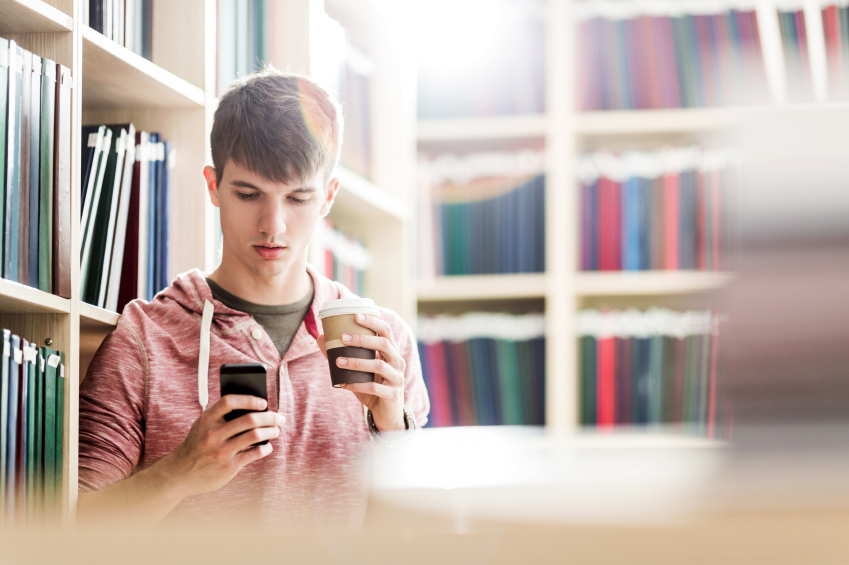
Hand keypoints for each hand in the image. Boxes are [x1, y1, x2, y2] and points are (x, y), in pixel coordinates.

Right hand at [162, 395, 284, 496]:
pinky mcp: (229, 466)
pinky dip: (266, 448)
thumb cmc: (197, 444)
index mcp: (207, 419)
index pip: (230, 401)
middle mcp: (214, 434)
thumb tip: (253, 406)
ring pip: (256, 435)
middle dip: (270, 417)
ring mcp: (222, 451)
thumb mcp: (202, 426)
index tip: (263, 403)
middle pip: (250, 419)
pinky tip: (267, 446)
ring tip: (276, 430)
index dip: (249, 399)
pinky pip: (255, 453)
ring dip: (271, 431)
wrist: (179, 473)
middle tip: (279, 418)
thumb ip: (221, 416)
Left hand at [317, 313, 405, 431]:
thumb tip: (320, 337)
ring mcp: (397, 378)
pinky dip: (357, 384)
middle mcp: (397, 362)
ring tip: (338, 361)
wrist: (387, 414)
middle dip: (363, 339)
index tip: (355, 315)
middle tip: (342, 338)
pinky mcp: (392, 394)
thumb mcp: (359, 369)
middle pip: (384, 344)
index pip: (386, 331)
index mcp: (391, 352)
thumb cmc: (372, 386)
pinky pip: (374, 387)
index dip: (373, 322)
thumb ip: (342, 353)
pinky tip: (342, 384)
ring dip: (356, 362)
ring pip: (378, 366)